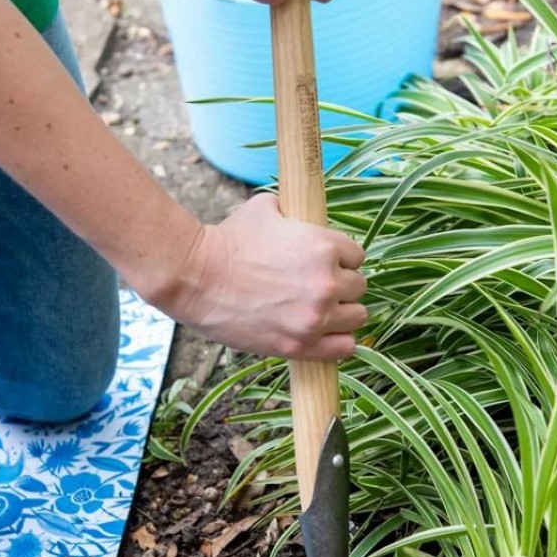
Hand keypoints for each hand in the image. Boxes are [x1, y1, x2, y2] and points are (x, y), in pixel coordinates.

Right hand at [171, 193, 366, 359]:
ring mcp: (315, 317)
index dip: (341, 259)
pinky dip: (338, 341)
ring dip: (342, 313)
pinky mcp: (300, 345)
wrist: (196, 278)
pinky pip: (344, 347)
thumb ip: (293, 213)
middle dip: (341, 285)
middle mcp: (327, 283)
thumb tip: (298, 214)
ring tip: (321, 311)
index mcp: (324, 247)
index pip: (358, 256)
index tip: (326, 264)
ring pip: (357, 317)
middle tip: (318, 287)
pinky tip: (323, 333)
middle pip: (359, 287)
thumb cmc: (228, 241)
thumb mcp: (265, 209)